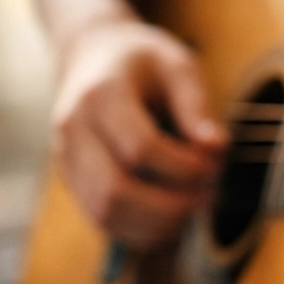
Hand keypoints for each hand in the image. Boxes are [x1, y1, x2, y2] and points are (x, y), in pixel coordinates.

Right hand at [51, 18, 224, 249]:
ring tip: (194, 209)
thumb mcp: (177, 64)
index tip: (216, 165)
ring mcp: (67, 157)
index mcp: (100, 95)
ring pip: (105, 212)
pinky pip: (101, 219)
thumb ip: (196, 104)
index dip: (185, 166)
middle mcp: (73, 129)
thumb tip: (216, 148)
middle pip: (115, 189)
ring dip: (156, 223)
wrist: (93, 54)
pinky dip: (140, 230)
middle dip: (170, 204)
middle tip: (209, 196)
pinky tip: (173, 219)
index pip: (140, 147)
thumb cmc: (143, 60)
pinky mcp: (72, 178)